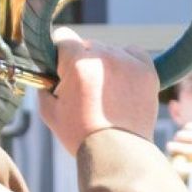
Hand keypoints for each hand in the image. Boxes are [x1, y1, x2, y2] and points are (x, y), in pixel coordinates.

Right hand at [38, 27, 158, 154]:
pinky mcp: (147, 70)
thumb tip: (46, 75)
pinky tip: (121, 84)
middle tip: (83, 89)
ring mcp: (128, 61)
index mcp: (77, 62)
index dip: (58, 53)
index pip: (63, 37)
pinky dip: (127, 64)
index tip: (60, 68)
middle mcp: (104, 55)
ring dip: (104, 65)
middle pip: (87, 46)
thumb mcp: (49, 112)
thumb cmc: (80, 135)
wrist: (118, 154)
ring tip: (105, 94)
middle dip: (81, 63)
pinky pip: (133, 53)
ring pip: (109, 51)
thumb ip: (44, 86)